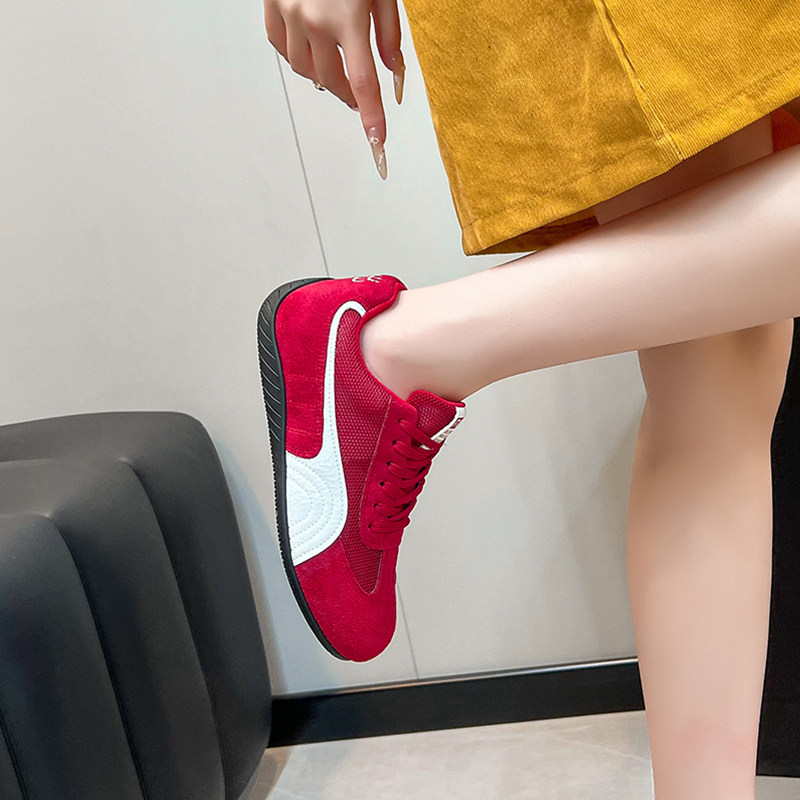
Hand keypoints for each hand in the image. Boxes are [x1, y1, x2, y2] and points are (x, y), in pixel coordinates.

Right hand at [263, 0, 405, 178]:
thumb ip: (389, 32)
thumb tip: (393, 70)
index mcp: (348, 18)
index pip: (364, 84)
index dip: (372, 118)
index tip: (378, 144)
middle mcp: (313, 20)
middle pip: (333, 82)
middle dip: (348, 94)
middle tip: (358, 94)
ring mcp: (289, 13)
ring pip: (304, 69)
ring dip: (323, 76)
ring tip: (335, 64)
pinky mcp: (272, 4)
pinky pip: (281, 47)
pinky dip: (297, 55)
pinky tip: (309, 48)